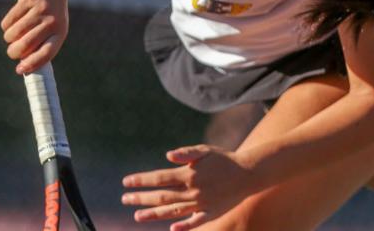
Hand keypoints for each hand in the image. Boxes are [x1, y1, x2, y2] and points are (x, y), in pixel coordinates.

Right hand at [0, 0, 67, 73]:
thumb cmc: (48, 11)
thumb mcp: (52, 26)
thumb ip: (41, 44)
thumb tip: (24, 67)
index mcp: (60, 32)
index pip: (47, 53)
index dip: (32, 64)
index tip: (19, 70)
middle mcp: (52, 22)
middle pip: (25, 46)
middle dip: (14, 52)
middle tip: (12, 51)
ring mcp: (40, 10)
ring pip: (14, 34)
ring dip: (9, 37)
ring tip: (14, 32)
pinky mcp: (27, 0)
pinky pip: (8, 21)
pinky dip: (6, 24)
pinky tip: (13, 19)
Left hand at [121, 144, 257, 229]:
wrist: (248, 173)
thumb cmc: (224, 159)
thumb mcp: (205, 151)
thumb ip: (186, 154)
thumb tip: (167, 156)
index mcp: (189, 174)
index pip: (160, 178)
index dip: (142, 181)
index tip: (126, 182)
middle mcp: (193, 190)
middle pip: (162, 196)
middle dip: (141, 198)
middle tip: (124, 199)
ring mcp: (201, 204)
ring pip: (173, 211)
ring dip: (153, 214)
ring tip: (137, 215)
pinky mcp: (211, 213)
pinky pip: (194, 222)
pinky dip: (183, 226)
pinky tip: (171, 229)